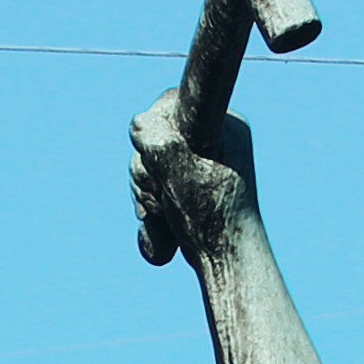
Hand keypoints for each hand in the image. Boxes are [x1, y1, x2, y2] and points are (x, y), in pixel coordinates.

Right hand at [127, 86, 257, 266]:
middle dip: (148, 171)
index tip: (163, 159)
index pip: (173, 103)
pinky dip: (147, 203)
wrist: (225, 260)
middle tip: (167, 195)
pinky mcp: (184, 183)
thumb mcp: (183, 175)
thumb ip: (160, 144)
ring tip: (165, 213)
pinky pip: (149, 182)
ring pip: (145, 162)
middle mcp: (211, 136)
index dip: (155, 130)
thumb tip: (138, 123)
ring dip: (146, 192)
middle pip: (152, 136)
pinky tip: (162, 220)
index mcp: (222, 123)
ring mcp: (196, 160)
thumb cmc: (213, 219)